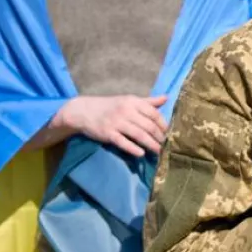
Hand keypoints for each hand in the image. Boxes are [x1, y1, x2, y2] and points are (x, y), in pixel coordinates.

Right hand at [53, 94, 168, 156]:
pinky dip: (134, 149)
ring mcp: (116, 122)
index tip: (167, 132)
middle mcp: (125, 111)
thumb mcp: (128, 100)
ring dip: (150, 144)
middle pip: (148, 126)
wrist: (84, 110)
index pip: (153, 113)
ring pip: (139, 135)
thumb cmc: (110, 106)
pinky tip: (141, 153)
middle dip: (158, 137)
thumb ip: (148, 101)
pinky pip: (123, 142)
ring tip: (157, 151)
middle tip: (164, 144)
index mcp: (132, 101)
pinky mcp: (108, 134)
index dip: (163, 124)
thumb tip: (166, 98)